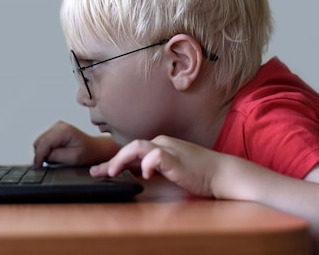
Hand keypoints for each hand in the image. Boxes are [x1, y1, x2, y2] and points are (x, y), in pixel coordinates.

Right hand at [32, 121, 119, 167]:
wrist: (95, 149)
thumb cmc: (88, 153)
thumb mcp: (72, 158)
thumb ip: (54, 156)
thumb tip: (41, 157)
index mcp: (63, 130)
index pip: (43, 143)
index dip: (38, 157)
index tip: (38, 167)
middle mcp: (58, 125)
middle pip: (39, 142)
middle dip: (41, 154)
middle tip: (50, 163)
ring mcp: (55, 127)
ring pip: (39, 142)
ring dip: (44, 152)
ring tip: (56, 158)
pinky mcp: (54, 131)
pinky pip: (43, 142)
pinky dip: (46, 149)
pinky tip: (56, 153)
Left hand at [90, 135, 230, 197]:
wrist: (221, 173)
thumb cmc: (199, 173)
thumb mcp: (170, 169)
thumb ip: (154, 168)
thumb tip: (133, 173)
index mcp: (160, 145)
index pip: (132, 150)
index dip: (115, 161)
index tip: (100, 170)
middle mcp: (162, 143)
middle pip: (131, 147)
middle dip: (112, 160)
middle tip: (97, 172)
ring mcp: (168, 148)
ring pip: (137, 146)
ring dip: (121, 159)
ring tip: (112, 172)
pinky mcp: (175, 158)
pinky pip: (155, 156)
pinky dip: (146, 165)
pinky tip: (144, 175)